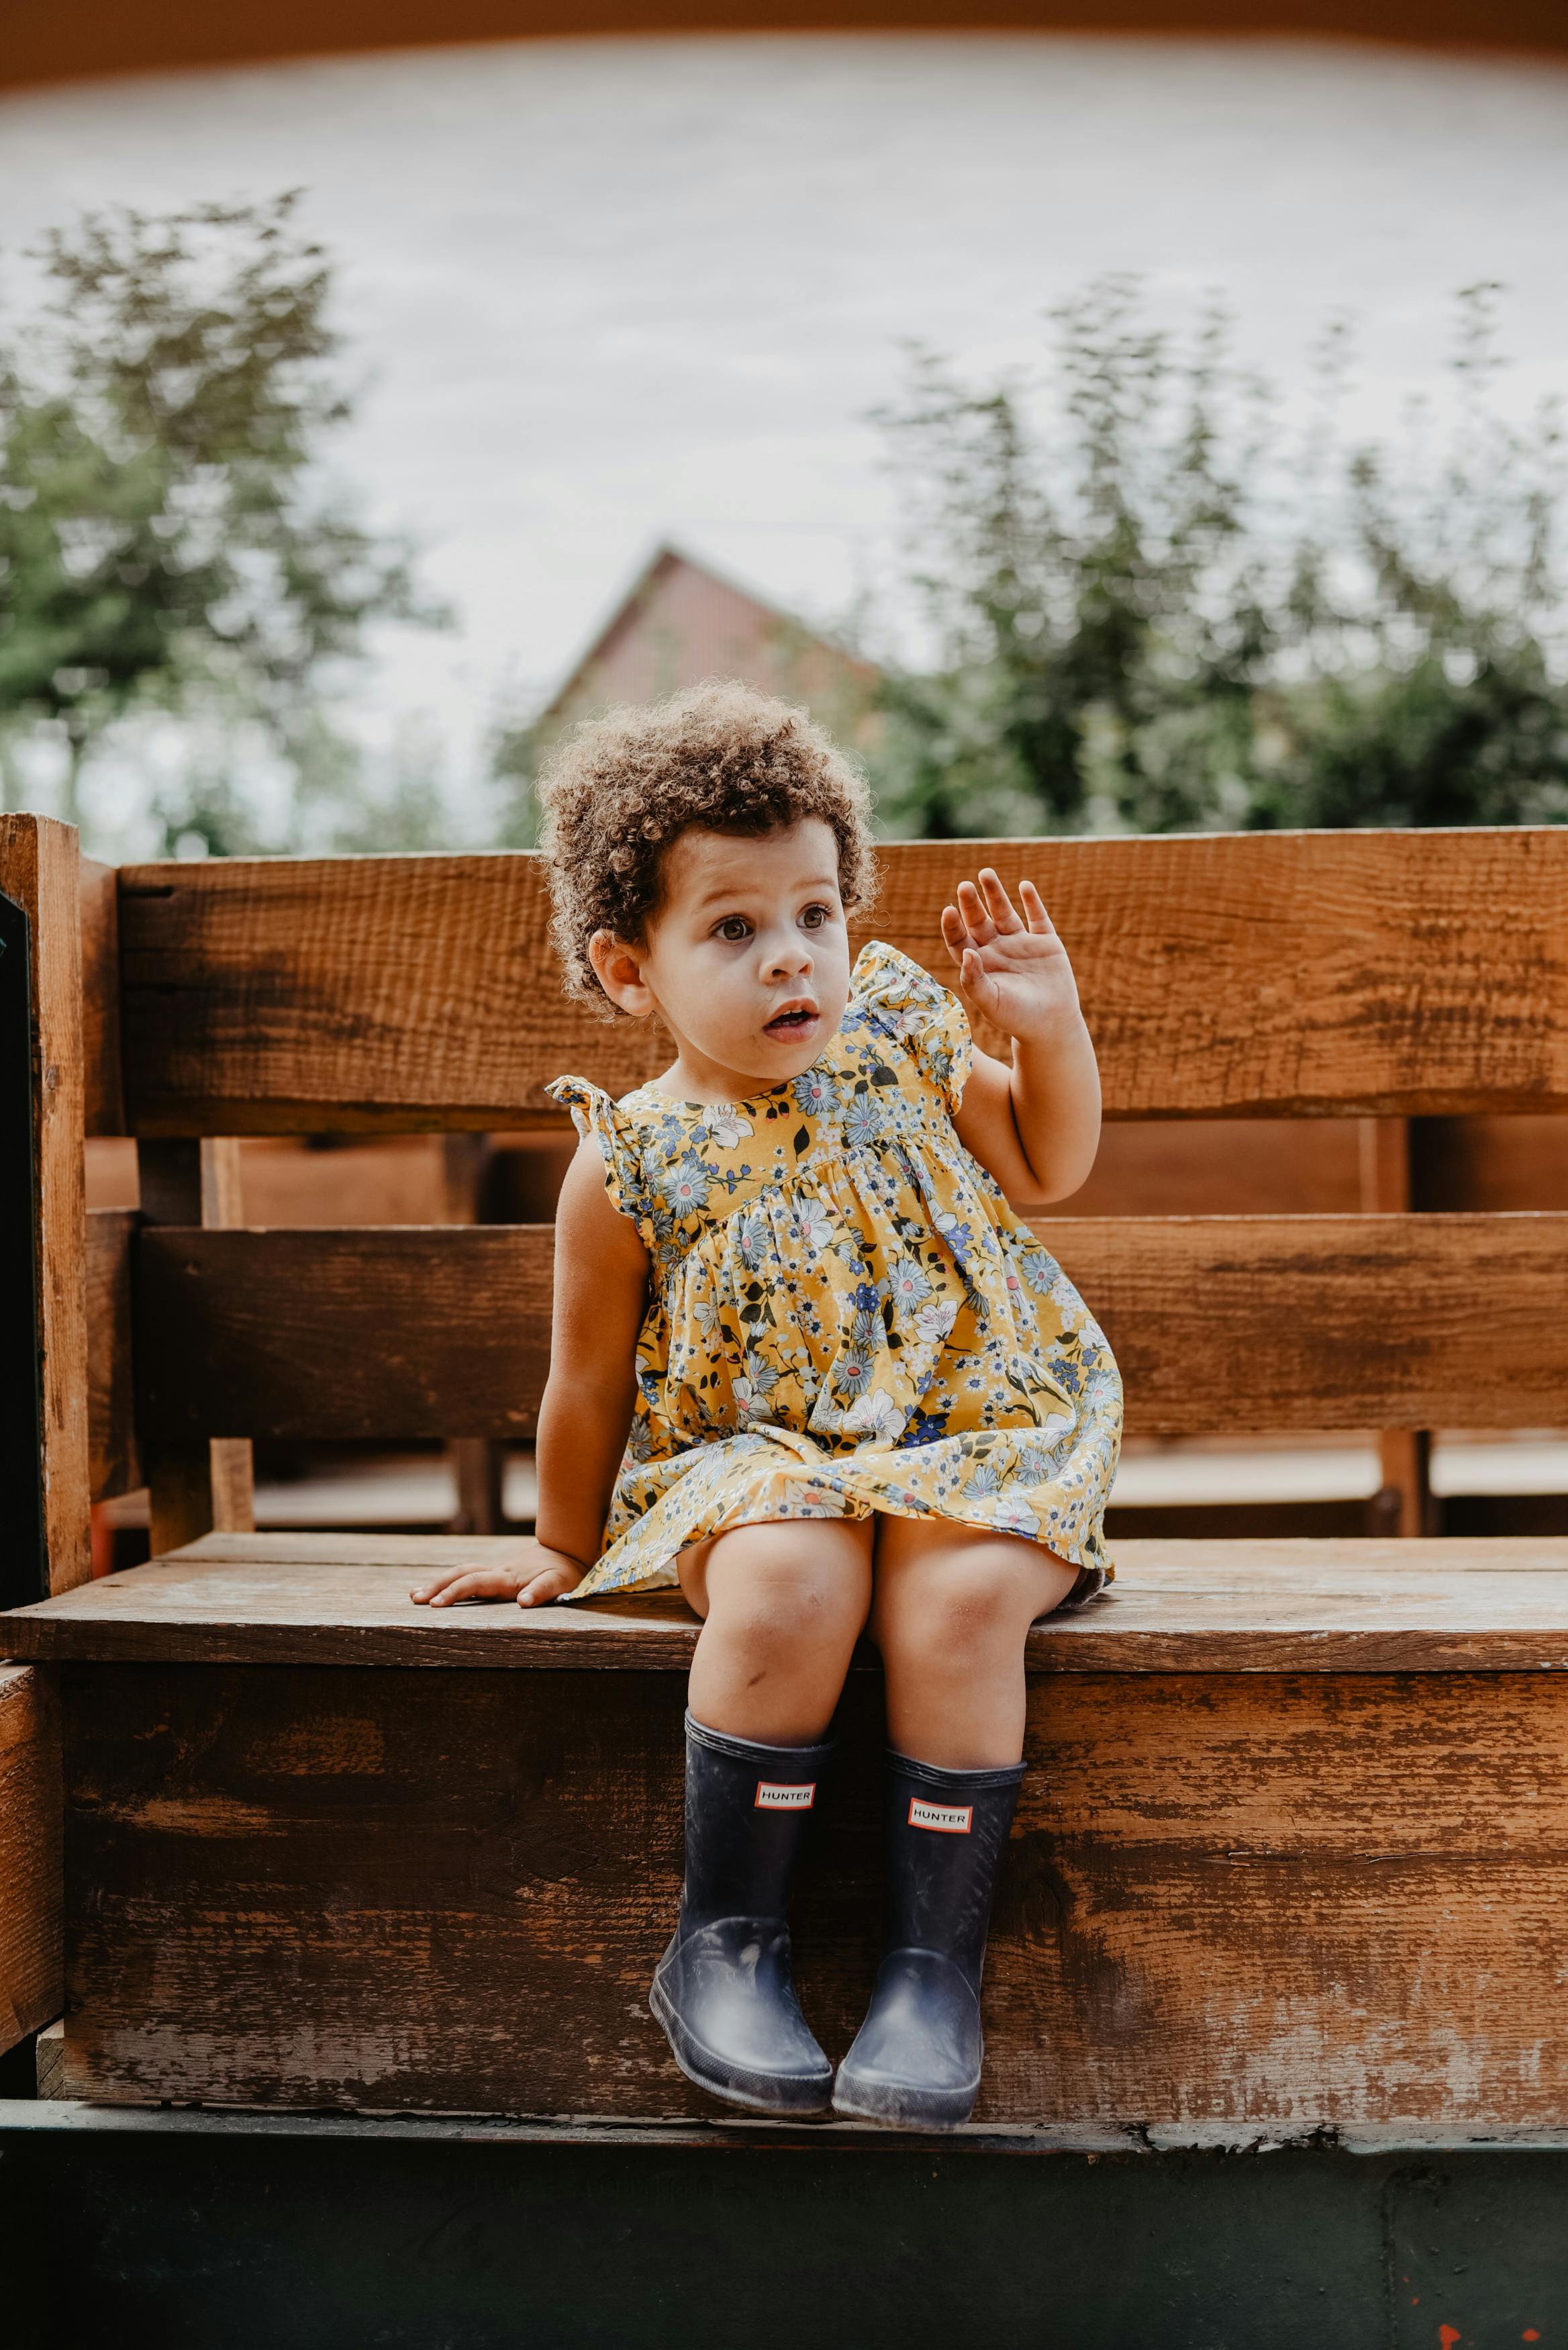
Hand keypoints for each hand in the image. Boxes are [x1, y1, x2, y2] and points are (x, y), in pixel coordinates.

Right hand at [410, 1544, 585, 1610]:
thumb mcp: (561, 1583)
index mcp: (509, 1578)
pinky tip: (438, 1590)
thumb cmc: (566, 1572)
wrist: (570, 1549)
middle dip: (437, 1586)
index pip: (476, 1584)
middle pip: (462, 1575)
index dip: (456, 1593)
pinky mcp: (499, 1574)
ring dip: (439, 1582)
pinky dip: (451, 1582)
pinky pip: (470, 1576)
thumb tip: (522, 1602)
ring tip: (416, 1594)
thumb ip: (542, 1591)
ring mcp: (497, 1571)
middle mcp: (499, 1573)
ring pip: (463, 1573)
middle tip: (415, 1599)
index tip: (436, 1605)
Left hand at [940, 870, 1081, 1045]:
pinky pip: (1037, 917)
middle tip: (964, 886)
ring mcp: (1020, 943)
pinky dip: (1032, 901)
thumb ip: (974, 979)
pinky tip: (1024, 886)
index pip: (959, 940)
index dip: (952, 926)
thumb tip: (966, 952)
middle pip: (978, 921)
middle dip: (971, 903)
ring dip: (995, 894)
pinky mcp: (1045, 942)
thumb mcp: (990, 1002)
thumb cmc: (1016, 1018)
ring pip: (1004, 912)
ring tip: (986, 873)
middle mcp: (996, 949)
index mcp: (978, 964)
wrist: (1051, 1026)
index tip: (948, 911)